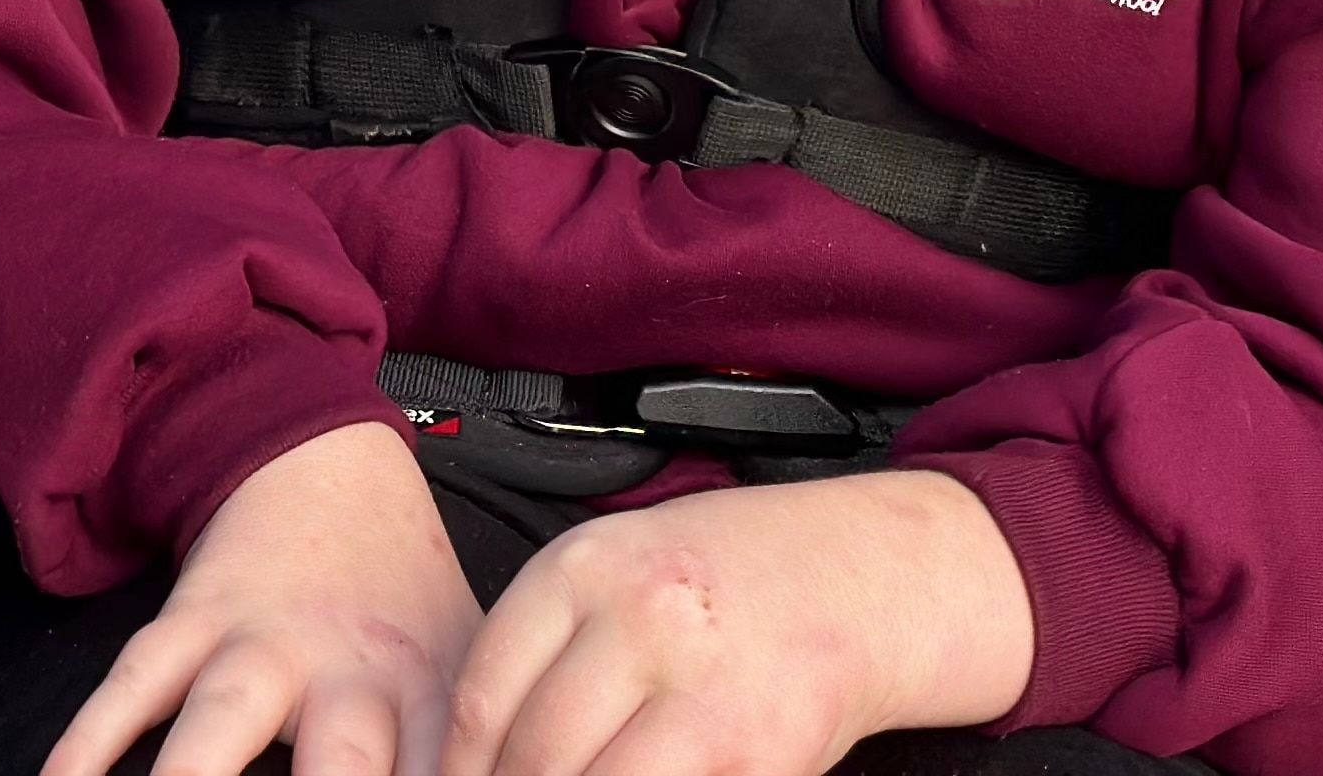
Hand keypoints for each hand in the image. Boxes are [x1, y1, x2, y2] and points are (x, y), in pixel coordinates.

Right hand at [43, 420, 483, 775]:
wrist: (332, 466)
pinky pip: (132, 683)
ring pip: (219, 724)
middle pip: (340, 772)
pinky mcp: (194, 618)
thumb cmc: (406, 604)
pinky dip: (90, 738)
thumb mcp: (470, 671)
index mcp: (432, 697)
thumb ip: (477, 753)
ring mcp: (264, 642)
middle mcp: (350, 673)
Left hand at [443, 471, 1034, 775]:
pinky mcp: (756, 752)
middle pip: (533, 755)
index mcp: (588, 567)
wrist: (863, 574)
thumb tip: (472, 752)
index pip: (484, 692)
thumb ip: (549, 644)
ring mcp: (703, 689)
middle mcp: (641, 619)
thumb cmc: (727, 574)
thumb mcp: (621, 569)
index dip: (459, 767)